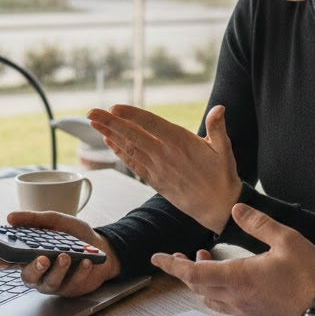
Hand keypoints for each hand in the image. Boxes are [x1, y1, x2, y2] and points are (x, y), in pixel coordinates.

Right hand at [0, 210, 120, 296]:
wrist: (103, 247)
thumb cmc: (75, 236)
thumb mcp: (57, 221)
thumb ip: (35, 220)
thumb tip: (11, 216)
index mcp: (31, 255)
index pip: (11, 261)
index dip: (1, 261)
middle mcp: (40, 271)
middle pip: (28, 276)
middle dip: (34, 268)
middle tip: (43, 258)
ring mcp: (54, 282)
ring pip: (49, 283)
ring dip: (58, 270)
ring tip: (66, 256)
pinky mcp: (70, 289)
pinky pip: (72, 283)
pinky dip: (80, 271)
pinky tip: (86, 262)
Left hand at [87, 104, 242, 233]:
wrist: (217, 207)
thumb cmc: (222, 175)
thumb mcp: (224, 149)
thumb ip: (217, 127)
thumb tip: (219, 108)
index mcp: (180, 142)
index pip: (150, 124)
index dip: (131, 115)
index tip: (114, 108)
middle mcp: (165, 155)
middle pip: (133, 136)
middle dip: (110, 123)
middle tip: (90, 113)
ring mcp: (158, 169)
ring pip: (129, 149)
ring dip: (110, 136)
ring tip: (94, 124)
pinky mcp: (155, 181)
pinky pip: (134, 164)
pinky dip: (120, 154)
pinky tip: (109, 144)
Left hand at [151, 202, 314, 315]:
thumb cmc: (308, 275)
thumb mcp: (286, 239)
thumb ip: (258, 223)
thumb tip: (236, 209)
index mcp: (238, 277)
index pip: (193, 273)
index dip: (172, 265)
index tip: (157, 258)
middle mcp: (236, 298)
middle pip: (197, 286)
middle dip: (184, 270)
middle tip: (179, 255)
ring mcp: (245, 311)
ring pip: (210, 298)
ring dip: (201, 281)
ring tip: (205, 261)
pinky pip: (226, 305)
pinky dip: (217, 290)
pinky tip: (230, 280)